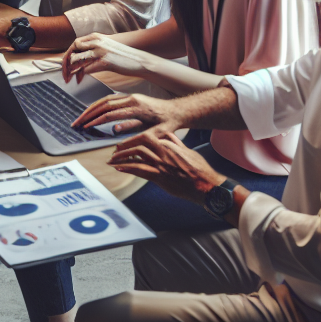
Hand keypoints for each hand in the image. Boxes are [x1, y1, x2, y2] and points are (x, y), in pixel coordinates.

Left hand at [62, 33, 151, 83]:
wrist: (139, 60)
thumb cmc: (122, 56)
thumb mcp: (106, 47)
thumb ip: (94, 48)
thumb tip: (81, 56)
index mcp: (96, 37)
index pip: (75, 43)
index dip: (68, 54)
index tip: (65, 64)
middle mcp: (96, 42)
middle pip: (73, 50)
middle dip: (66, 63)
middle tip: (64, 74)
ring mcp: (100, 51)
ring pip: (77, 59)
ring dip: (71, 70)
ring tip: (68, 78)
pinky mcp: (105, 62)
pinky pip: (86, 68)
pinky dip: (80, 75)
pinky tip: (79, 80)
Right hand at [71, 92, 180, 133]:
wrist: (178, 110)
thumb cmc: (169, 123)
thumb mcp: (157, 133)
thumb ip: (138, 134)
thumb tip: (116, 134)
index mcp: (137, 107)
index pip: (112, 113)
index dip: (97, 120)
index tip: (86, 126)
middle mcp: (131, 99)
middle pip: (104, 104)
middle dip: (88, 113)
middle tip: (77, 122)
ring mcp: (130, 96)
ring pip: (105, 100)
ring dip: (91, 108)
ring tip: (80, 117)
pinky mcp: (129, 97)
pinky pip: (110, 99)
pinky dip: (98, 105)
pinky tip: (92, 111)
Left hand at [108, 128, 224, 202]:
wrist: (207, 186)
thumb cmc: (200, 169)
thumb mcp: (188, 150)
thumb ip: (175, 142)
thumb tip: (167, 135)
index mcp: (168, 144)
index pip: (145, 137)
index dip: (131, 140)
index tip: (124, 143)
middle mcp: (162, 152)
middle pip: (137, 145)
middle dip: (123, 148)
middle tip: (114, 152)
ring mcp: (161, 165)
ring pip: (136, 156)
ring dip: (121, 158)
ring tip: (112, 161)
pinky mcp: (160, 178)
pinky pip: (140, 170)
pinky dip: (128, 168)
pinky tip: (120, 168)